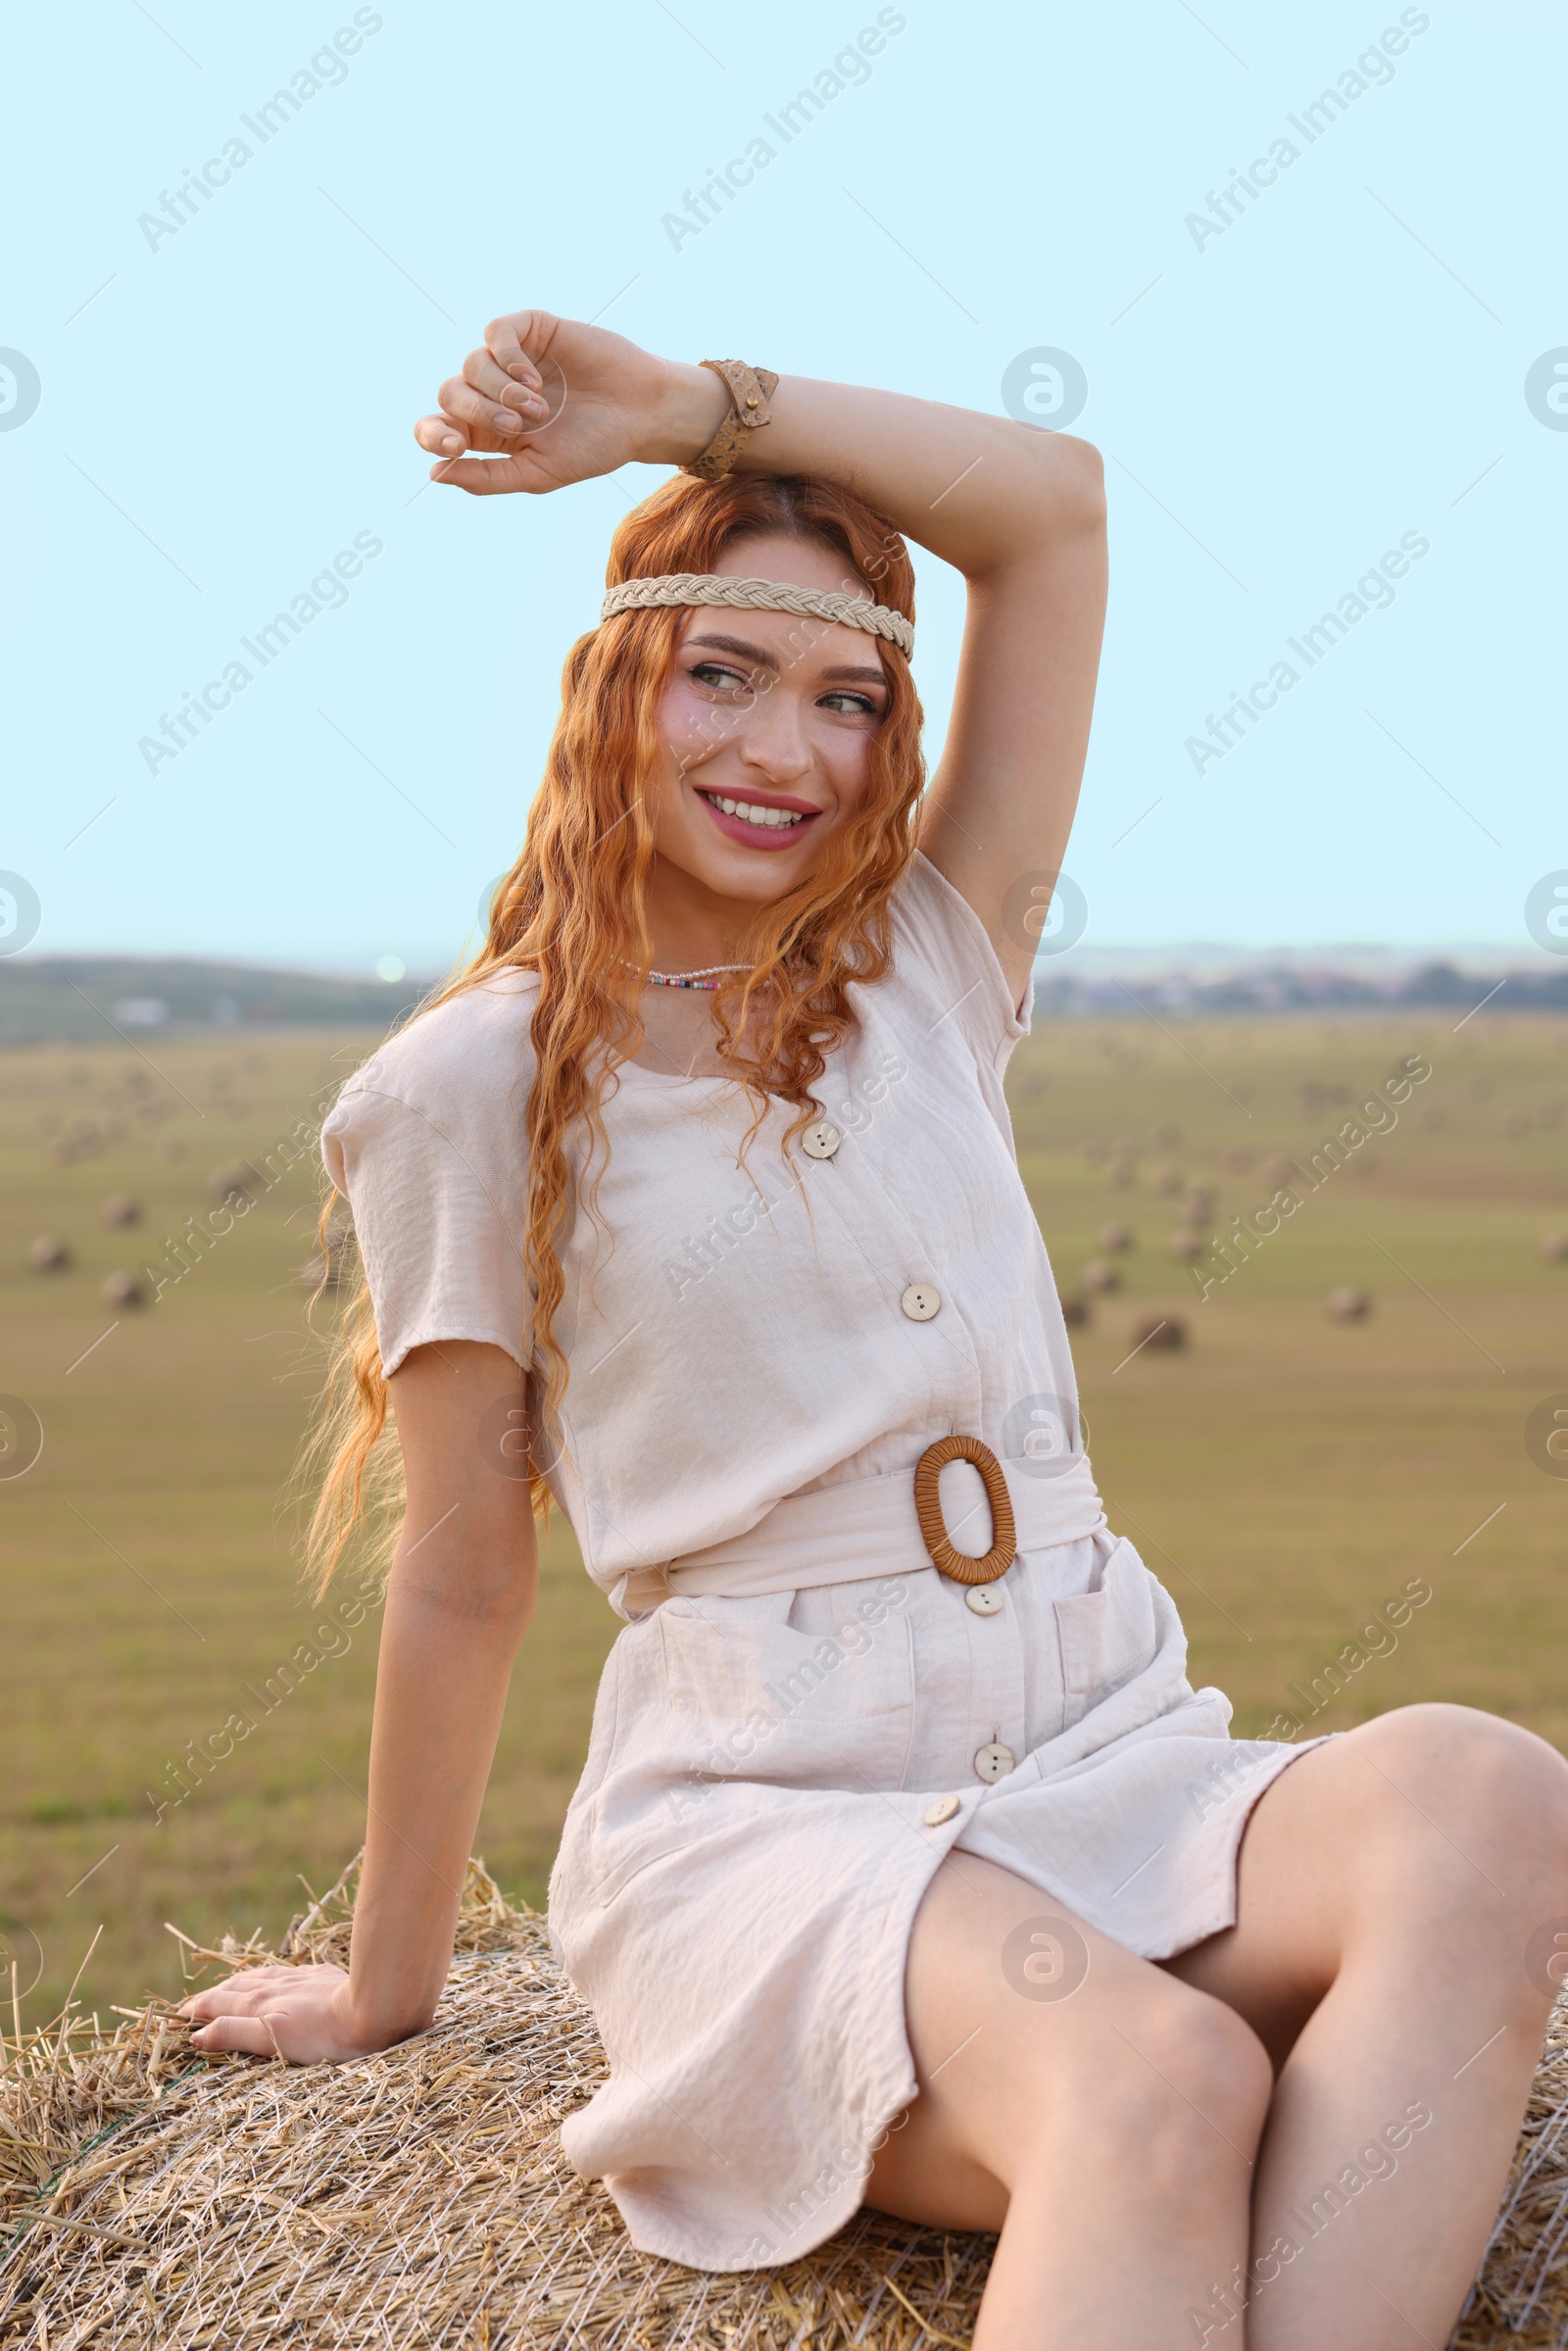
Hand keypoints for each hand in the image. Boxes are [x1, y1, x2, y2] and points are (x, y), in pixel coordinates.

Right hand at [178, 1961, 416, 2063]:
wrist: (375, 2007)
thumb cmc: (324, 2034)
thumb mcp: (273, 2039)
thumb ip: (234, 2033)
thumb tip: (196, 2034)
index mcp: (260, 2001)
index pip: (217, 2002)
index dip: (196, 2009)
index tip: (177, 2016)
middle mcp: (276, 1984)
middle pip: (235, 1986)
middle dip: (212, 1996)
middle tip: (195, 2005)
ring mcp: (300, 1977)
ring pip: (260, 1977)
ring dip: (239, 1985)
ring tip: (228, 1991)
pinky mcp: (323, 1975)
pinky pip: (287, 1973)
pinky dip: (270, 1979)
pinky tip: (278, 1980)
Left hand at [413, 309, 724, 496]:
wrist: (642, 413)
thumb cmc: (594, 447)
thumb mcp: (538, 474)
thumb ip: (487, 477)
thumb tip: (435, 474)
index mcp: (489, 433)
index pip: (437, 428)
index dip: (433, 435)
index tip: (453, 446)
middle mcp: (493, 394)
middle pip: (450, 394)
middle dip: (476, 413)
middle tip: (518, 426)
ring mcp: (510, 360)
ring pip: (470, 365)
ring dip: (501, 391)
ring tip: (539, 407)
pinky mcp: (530, 329)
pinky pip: (495, 333)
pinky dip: (507, 357)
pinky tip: (533, 378)